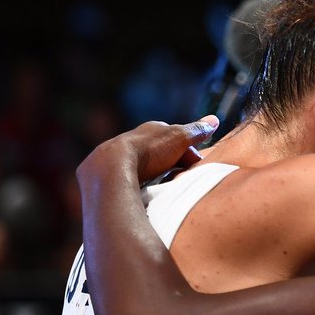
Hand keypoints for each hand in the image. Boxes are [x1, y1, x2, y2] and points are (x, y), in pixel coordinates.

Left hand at [77, 115, 218, 187]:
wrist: (110, 169)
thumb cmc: (148, 152)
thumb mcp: (179, 139)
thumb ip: (196, 130)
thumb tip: (214, 120)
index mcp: (149, 130)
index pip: (174, 137)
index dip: (187, 150)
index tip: (195, 164)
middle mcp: (130, 140)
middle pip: (156, 151)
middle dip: (168, 162)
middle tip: (180, 177)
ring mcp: (113, 158)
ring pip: (137, 165)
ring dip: (149, 174)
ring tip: (160, 188)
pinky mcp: (101, 177)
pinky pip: (121, 179)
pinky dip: (131, 184)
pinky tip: (137, 194)